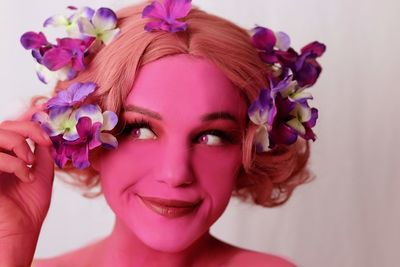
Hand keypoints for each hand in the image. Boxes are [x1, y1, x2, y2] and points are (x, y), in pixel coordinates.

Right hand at [0, 119, 53, 264]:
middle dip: (25, 131)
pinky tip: (24, 177)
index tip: (47, 140)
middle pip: (2, 126)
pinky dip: (12, 163)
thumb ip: (42, 153)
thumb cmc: (29, 207)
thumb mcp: (41, 173)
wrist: (21, 232)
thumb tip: (45, 133)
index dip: (31, 127)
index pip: (11, 127)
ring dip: (16, 144)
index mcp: (6, 155)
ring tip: (29, 164)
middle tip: (39, 149)